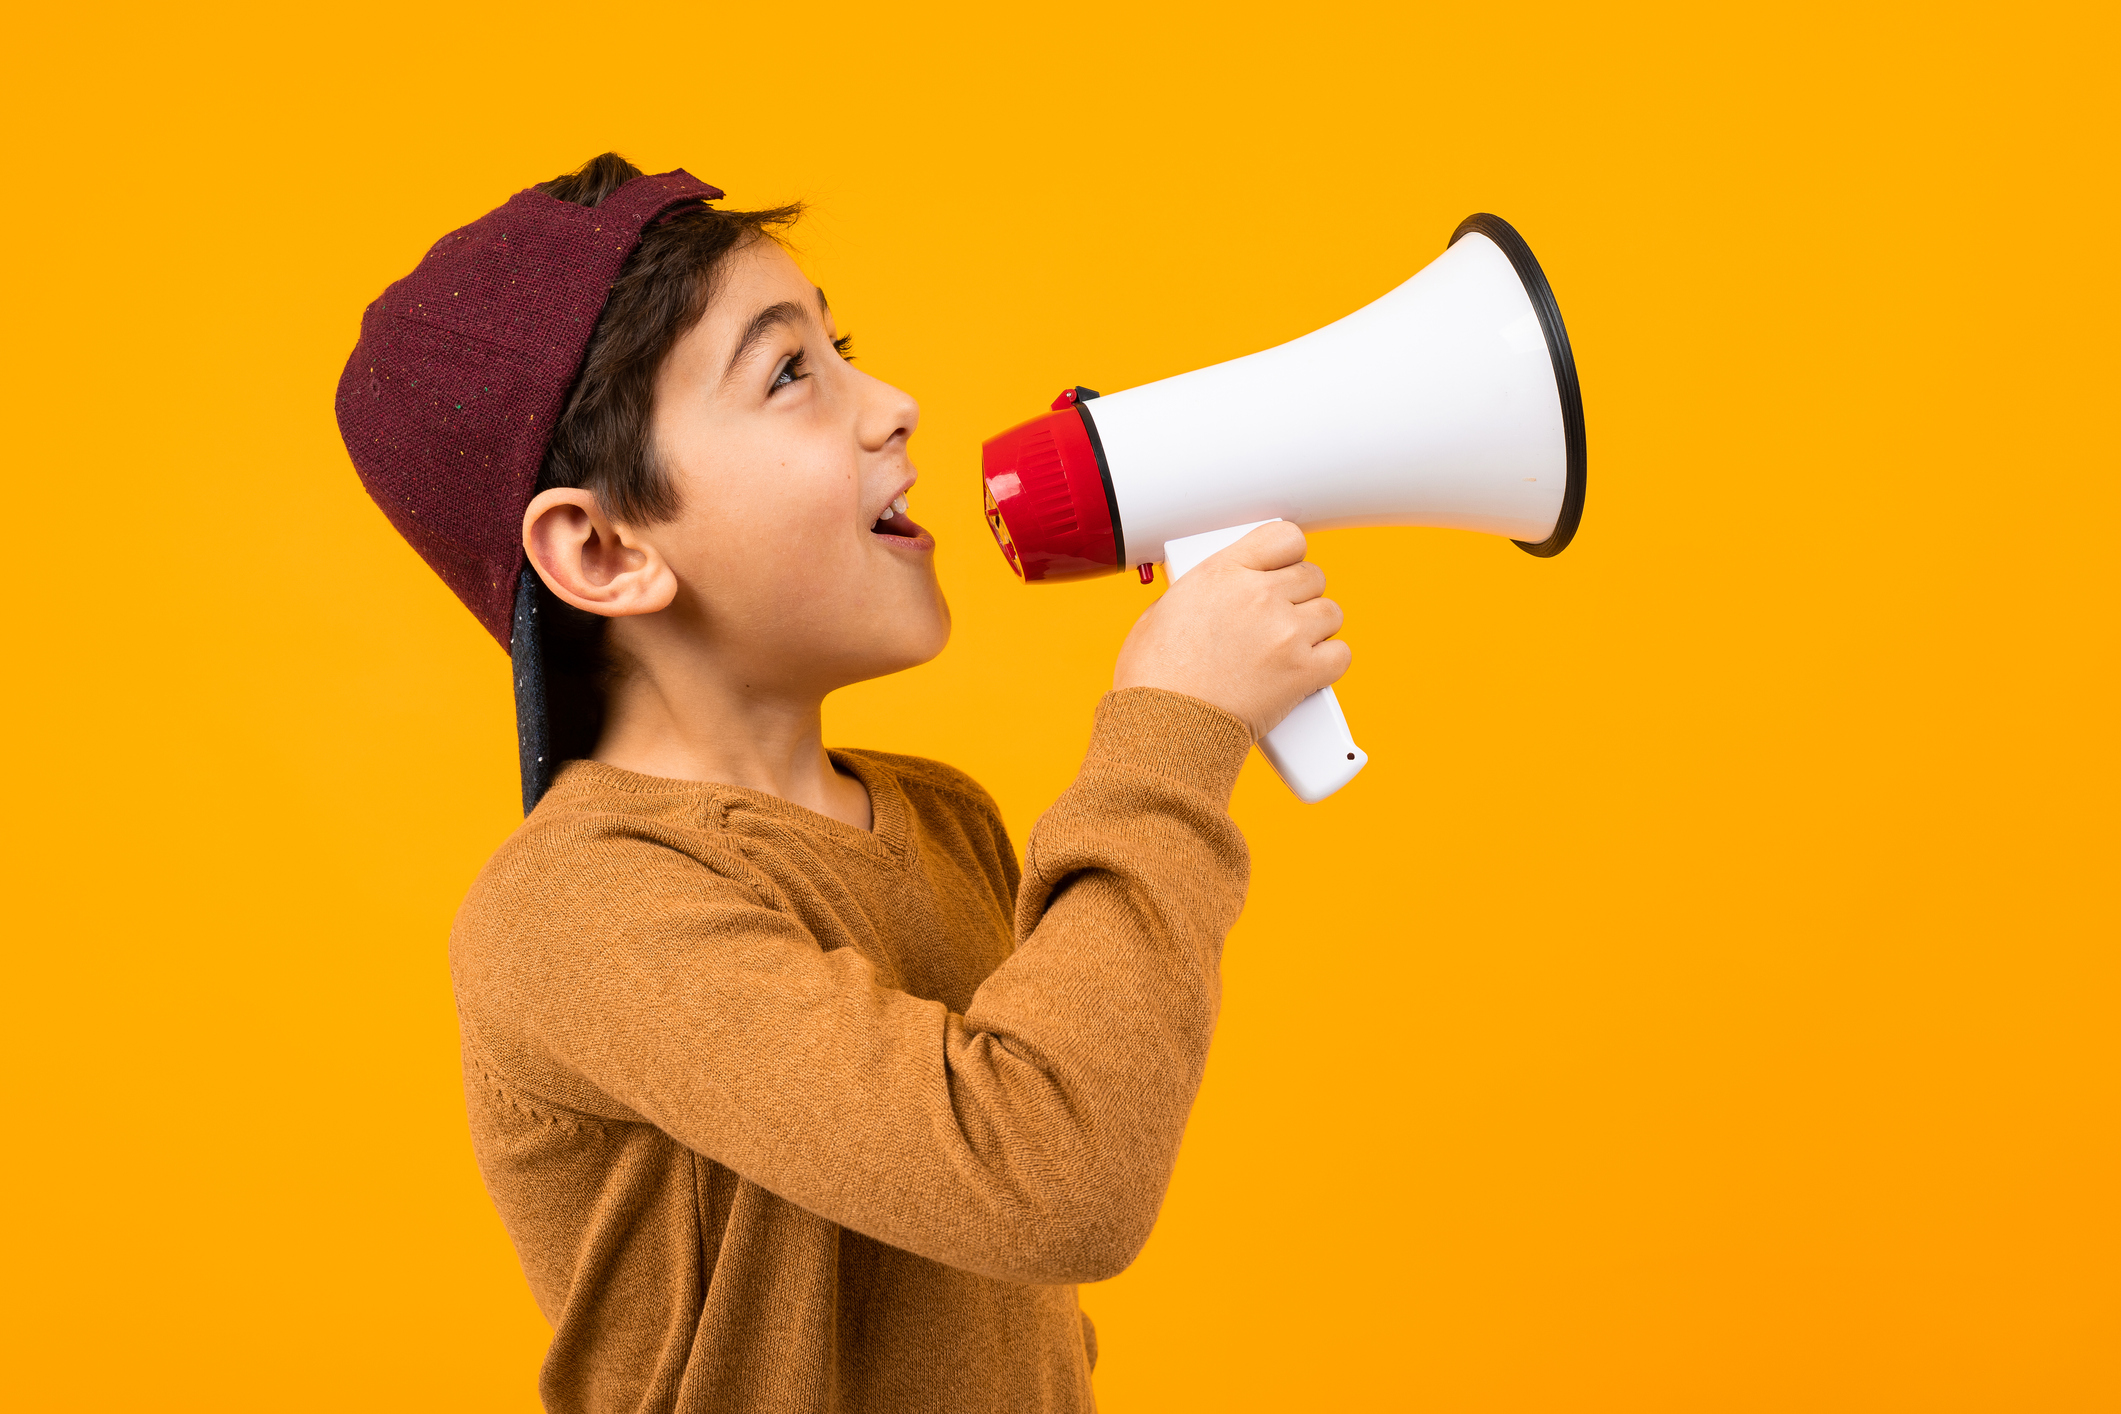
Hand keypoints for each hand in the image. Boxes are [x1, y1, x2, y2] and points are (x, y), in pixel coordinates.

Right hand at [1112, 522, 1349, 738]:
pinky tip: (1309, 671)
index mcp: (1222, 573)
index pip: (1283, 536)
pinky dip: (1329, 663)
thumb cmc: (1153, 679)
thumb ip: (1196, 596)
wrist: (1164, 726)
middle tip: (1280, 618)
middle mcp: (1259, 596)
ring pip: (1331, 613)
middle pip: (1311, 576)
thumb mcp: (1160, 615)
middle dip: (1300, 596)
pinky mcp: (1301, 671)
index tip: (1281, 569)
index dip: (1287, 554)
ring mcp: (1285, 632)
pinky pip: (1340, 654)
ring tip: (1293, 646)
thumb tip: (1206, 601)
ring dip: (1316, 628)